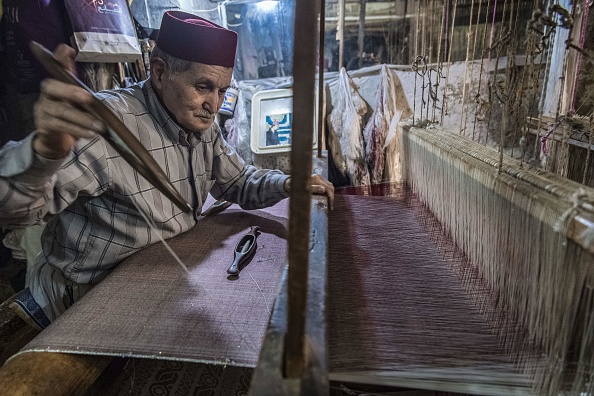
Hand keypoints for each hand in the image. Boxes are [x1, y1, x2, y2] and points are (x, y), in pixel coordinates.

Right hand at [33, 44, 104, 158]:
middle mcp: (45, 94)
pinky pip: (61, 126)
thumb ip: (72, 77)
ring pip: (61, 111)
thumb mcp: (72, 97)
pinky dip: (77, 130)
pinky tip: (90, 133)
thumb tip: (67, 49)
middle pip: (54, 87)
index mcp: (54, 84)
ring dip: (82, 118)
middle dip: (72, 91)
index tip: (68, 50)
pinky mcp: (44, 126)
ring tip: (99, 125)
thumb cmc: (67, 114)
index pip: (55, 67)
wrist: (55, 139)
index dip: (60, 59)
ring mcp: (42, 110)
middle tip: (89, 98)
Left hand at [283, 174, 334, 209]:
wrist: (289, 183)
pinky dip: (328, 191)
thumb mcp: (304, 190)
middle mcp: (318, 177)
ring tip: (329, 203)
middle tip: (330, 206)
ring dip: (330, 194)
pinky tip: (326, 197)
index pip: (328, 188)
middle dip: (331, 197)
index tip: (330, 207)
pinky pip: (326, 185)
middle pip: (330, 186)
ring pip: (329, 185)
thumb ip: (314, 189)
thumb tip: (324, 190)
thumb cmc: (295, 188)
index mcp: (316, 179)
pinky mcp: (318, 179)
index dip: (331, 198)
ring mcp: (318, 177)